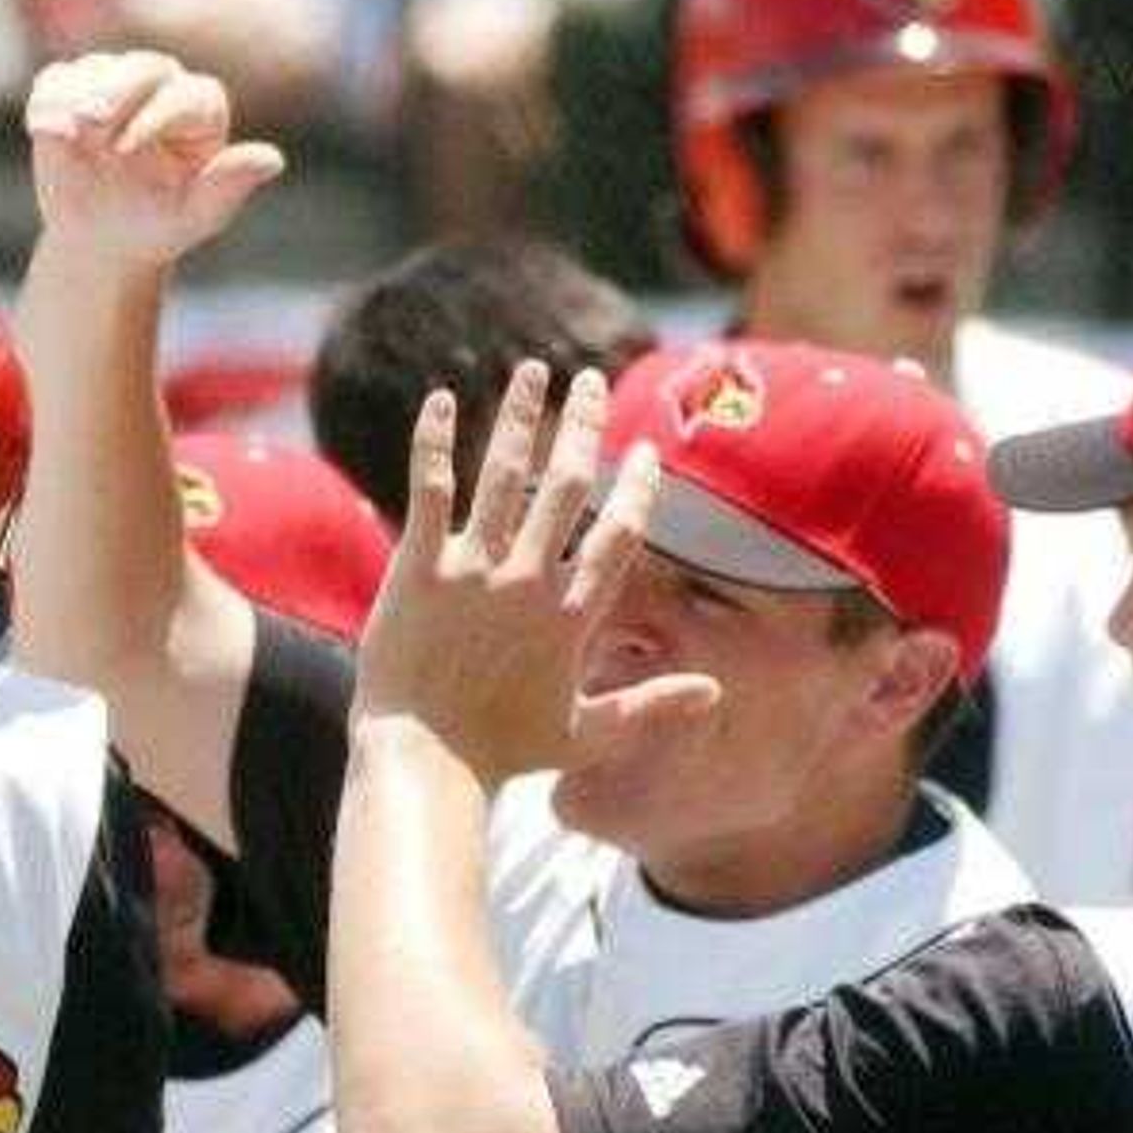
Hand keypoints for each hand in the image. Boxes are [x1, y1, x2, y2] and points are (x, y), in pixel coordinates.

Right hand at [26, 50, 286, 275]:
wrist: (104, 238)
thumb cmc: (159, 225)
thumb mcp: (197, 215)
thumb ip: (230, 185)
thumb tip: (273, 160)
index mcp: (200, 109)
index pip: (186, 96)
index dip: (158, 116)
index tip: (129, 150)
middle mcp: (159, 84)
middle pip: (143, 68)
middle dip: (115, 93)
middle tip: (90, 124)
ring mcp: (112, 81)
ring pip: (95, 70)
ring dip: (74, 98)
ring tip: (60, 136)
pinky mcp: (70, 88)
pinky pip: (57, 80)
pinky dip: (46, 101)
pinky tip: (43, 130)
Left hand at [356, 365, 717, 786]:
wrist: (423, 762)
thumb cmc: (501, 754)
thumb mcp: (585, 735)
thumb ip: (649, 706)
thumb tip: (714, 693)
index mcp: (571, 616)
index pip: (619, 535)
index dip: (636, 488)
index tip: (645, 451)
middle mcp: (527, 581)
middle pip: (568, 484)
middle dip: (583, 425)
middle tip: (590, 381)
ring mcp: (472, 571)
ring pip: (505, 474)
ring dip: (520, 415)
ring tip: (532, 371)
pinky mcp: (418, 569)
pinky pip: (430, 489)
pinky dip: (434, 441)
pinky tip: (438, 398)